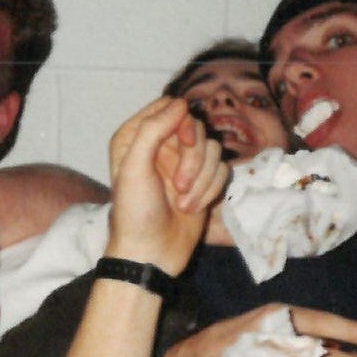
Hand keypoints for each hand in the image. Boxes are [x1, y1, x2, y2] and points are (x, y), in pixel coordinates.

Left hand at [105, 97, 223, 277]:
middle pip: (196, 127)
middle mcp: (160, 145)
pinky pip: (222, 170)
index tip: (184, 141)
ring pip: (212, 150)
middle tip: (178, 186)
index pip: (169, 107)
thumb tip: (181, 104)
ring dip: (202, 180)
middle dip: (193, 158)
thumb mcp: (134, 167)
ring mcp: (182, 163)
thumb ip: (153, 130)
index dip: (182, 121)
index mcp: (135, 137)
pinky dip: (210, 190)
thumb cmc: (135, 213)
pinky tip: (193, 208)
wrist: (152, 253)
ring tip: (183, 203)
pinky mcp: (202, 181)